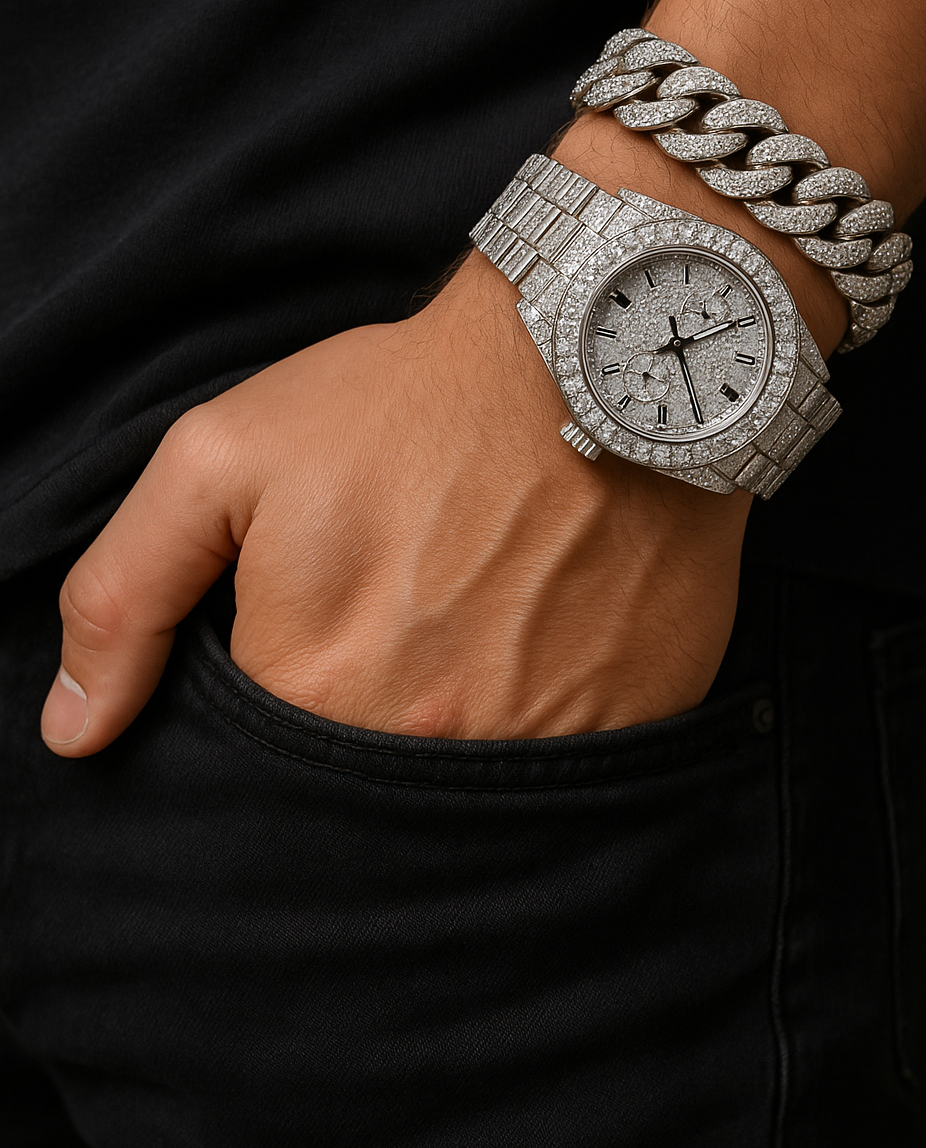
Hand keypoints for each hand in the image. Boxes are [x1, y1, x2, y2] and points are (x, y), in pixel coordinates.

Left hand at [40, 252, 752, 755]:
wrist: (590, 358)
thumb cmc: (402, 405)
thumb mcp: (222, 461)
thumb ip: (127, 598)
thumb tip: (75, 734)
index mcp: (315, 692)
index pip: (263, 766)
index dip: (282, 698)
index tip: (317, 635)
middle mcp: (427, 744)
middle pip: (364, 789)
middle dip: (363, 721)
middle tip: (397, 623)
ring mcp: (538, 746)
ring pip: (463, 789)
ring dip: (455, 728)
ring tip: (468, 632)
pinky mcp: (628, 725)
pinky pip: (564, 770)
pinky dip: (543, 723)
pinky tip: (540, 646)